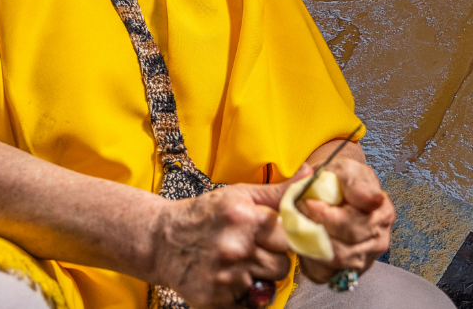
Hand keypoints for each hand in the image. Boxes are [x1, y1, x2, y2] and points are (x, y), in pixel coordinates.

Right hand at [148, 180, 297, 307]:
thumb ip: (278, 191)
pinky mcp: (216, 298)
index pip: (292, 235)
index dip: (285, 237)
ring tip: (242, 262)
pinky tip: (232, 277)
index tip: (275, 235)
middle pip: (283, 264)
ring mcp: (226, 276)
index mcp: (246, 218)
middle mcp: (236, 248)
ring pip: (270, 284)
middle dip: (274, 258)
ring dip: (261, 275)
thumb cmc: (205, 215)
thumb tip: (310, 176)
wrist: (162, 240)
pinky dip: (246, 292)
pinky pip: (252, 302)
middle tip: (255, 249)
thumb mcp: (240, 194)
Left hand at [296, 158, 394, 284]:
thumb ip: (357, 184)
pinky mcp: (344, 273)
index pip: (353, 226)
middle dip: (315, 231)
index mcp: (383, 213)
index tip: (307, 202)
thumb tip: (374, 200)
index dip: (325, 217)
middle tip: (297, 212)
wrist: (330, 189)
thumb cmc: (338, 180)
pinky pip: (323, 273)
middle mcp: (379, 241)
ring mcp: (364, 260)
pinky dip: (309, 258)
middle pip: (343, 249)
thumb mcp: (346, 170)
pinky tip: (306, 239)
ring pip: (332, 262)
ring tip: (299, 223)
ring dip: (311, 244)